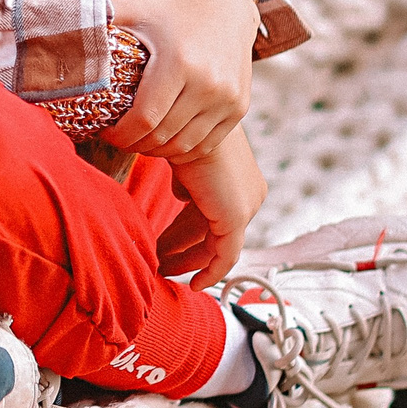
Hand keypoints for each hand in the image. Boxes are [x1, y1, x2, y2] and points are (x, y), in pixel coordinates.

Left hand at [100, 0, 259, 160]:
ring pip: (184, 146)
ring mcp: (228, 99)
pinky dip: (181, 148)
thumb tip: (46, 20)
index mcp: (178, 62)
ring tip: (138, 138)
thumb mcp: (132, 11)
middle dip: (134, 144)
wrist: (224, 9)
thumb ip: (93, 19)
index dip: (120, 135)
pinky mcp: (239, 108)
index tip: (104, 131)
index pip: (144, 119)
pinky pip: (205, 144)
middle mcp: (208, 83)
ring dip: (157, 150)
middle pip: (162, 136)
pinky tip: (163, 138)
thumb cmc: (166, 12)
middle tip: (118, 138)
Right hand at [156, 128, 266, 287]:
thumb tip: (180, 194)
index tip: (162, 244)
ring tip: (159, 266)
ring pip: (214, 246)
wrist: (182, 123)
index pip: (210, 212)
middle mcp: (250, 194)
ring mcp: (245, 207)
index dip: (184, 231)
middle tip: (156, 259)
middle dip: (181, 246)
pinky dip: (210, 272)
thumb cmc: (176, 131)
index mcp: (240, 178)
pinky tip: (191, 284)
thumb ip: (186, 180)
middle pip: (211, 230)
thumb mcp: (182, 159)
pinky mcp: (236, 219)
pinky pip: (225, 257)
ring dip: (186, 258)